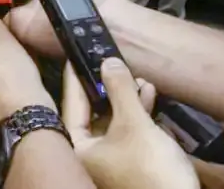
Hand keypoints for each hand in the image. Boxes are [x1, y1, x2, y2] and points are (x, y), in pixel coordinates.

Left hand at [63, 58, 197, 188]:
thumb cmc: (151, 167)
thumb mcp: (135, 124)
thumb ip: (121, 91)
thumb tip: (108, 61)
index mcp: (78, 149)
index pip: (72, 105)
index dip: (76, 78)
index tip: (76, 55)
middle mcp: (89, 156)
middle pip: (93, 113)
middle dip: (108, 87)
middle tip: (112, 62)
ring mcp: (110, 162)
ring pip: (113, 122)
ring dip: (126, 99)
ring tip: (139, 78)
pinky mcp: (131, 164)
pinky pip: (128, 132)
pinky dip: (137, 114)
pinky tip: (148, 95)